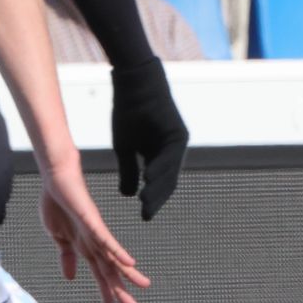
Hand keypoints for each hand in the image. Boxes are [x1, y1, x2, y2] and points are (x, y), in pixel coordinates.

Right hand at [40, 161, 149, 302]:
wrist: (56, 179)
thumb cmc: (56, 203)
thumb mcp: (57, 237)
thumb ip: (66, 256)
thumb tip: (71, 277)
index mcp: (84, 247)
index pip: (98, 274)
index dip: (106, 293)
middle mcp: (93, 242)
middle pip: (109, 271)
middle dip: (120, 290)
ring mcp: (94, 232)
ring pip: (113, 257)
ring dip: (127, 273)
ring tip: (143, 286)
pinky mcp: (91, 221)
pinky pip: (106, 239)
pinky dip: (117, 251)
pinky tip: (129, 262)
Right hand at [109, 60, 187, 220]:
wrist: (133, 85)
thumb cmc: (128, 113)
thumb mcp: (125, 147)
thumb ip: (129, 170)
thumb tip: (128, 195)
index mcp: (159, 155)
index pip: (159, 184)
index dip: (152, 200)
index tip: (143, 216)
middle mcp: (172, 150)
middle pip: (167, 181)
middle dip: (156, 199)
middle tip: (146, 215)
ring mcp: (177, 141)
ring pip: (169, 170)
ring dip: (157, 187)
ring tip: (146, 202)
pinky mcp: (177, 131)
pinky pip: (169, 154)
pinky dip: (159, 167)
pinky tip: (148, 178)